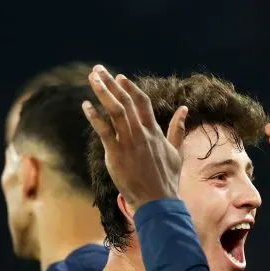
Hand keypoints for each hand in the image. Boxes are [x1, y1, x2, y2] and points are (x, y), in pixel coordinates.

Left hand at [82, 65, 188, 211]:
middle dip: (111, 83)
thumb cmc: (167, 178)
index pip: (141, 102)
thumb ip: (178, 129)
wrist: (158, 200)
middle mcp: (142, 133)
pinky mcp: (117, 154)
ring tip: (92, 79)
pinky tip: (86, 105)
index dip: (130, 88)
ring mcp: (129, 142)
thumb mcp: (176, 151)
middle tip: (98, 70)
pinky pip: (103, 130)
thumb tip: (184, 109)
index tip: (119, 77)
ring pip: (115, 110)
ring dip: (103, 92)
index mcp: (154, 131)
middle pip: (126, 101)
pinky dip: (94, 117)